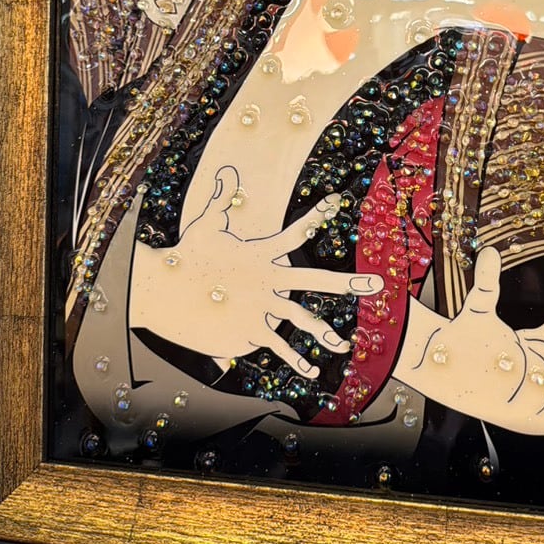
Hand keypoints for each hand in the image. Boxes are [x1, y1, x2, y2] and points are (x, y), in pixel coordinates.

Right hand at [130, 165, 382, 369]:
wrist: (166, 290)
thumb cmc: (187, 255)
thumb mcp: (207, 223)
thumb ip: (222, 200)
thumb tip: (226, 170)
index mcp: (262, 254)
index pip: (296, 231)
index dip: (318, 214)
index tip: (337, 201)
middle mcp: (268, 280)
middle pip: (316, 281)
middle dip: (348, 283)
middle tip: (376, 285)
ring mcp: (261, 308)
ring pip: (301, 321)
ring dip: (324, 334)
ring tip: (344, 346)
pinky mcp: (248, 331)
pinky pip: (277, 347)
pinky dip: (294, 361)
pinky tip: (312, 373)